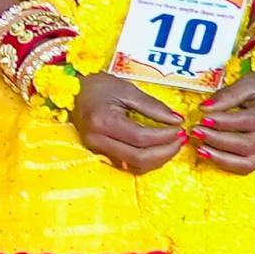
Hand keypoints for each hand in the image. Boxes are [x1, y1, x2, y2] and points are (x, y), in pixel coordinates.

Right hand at [69, 69, 192, 174]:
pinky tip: (157, 150)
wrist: (74, 91)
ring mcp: (97, 149)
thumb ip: (153, 106)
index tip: (180, 128)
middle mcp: (97, 140)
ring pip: (135, 166)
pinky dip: (147, 161)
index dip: (165, 136)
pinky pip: (128, 165)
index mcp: (103, 121)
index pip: (141, 138)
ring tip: (172, 144)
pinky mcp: (100, 154)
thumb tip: (176, 120)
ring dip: (158, 159)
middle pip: (139, 157)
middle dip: (166, 151)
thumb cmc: (98, 87)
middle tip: (180, 139)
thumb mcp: (127, 90)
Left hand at [192, 68, 254, 174]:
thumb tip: (205, 108)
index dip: (225, 122)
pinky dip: (227, 163)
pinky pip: (248, 165)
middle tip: (197, 131)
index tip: (203, 118)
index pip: (250, 121)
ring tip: (199, 146)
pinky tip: (209, 153)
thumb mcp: (249, 82)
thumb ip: (228, 95)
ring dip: (220, 156)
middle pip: (248, 144)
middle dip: (218, 140)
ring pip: (248, 161)